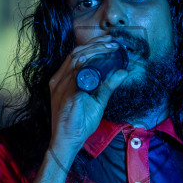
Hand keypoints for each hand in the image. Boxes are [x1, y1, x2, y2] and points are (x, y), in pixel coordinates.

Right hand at [46, 41, 130, 166]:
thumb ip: (108, 86)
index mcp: (63, 80)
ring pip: (76, 59)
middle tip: (111, 41)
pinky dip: (89, 65)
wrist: (68, 141)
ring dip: (94, 51)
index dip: (92, 45)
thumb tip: (123, 72)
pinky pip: (77, 74)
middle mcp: (59, 80)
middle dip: (95, 44)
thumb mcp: (98, 101)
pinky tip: (100, 60)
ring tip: (109, 47)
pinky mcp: (65, 94)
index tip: (108, 41)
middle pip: (76, 53)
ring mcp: (60, 86)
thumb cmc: (79, 123)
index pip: (76, 56)